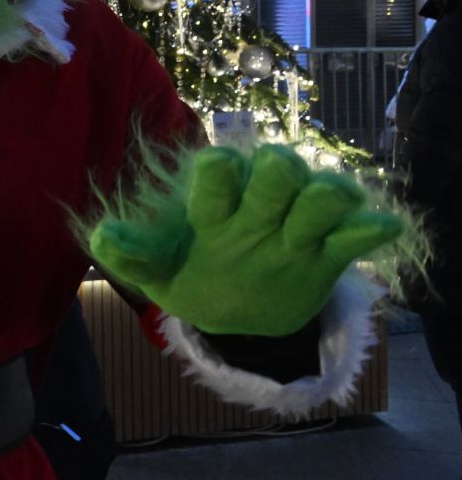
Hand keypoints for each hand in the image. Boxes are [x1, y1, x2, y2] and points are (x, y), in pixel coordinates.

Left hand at [89, 144, 401, 337]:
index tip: (216, 165)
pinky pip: (354, 238)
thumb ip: (131, 254)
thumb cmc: (189, 277)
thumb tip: (100, 235)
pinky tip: (378, 227)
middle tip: (277, 176)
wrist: (233, 314)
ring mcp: (295, 230)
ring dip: (326, 195)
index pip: (218, 176)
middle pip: (277, 174)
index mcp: (213, 208)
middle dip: (278, 171)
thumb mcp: (157, 273)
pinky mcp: (327, 256)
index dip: (220, 170)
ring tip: (330, 200)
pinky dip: (367, 230)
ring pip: (319, 199)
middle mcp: (257, 209)